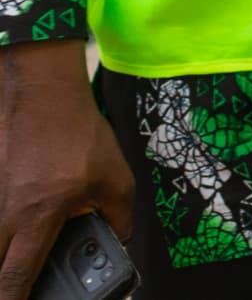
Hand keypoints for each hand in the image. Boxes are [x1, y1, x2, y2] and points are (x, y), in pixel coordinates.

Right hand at [0, 39, 135, 299]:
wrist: (41, 92)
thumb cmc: (78, 133)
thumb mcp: (115, 176)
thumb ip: (120, 216)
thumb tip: (120, 243)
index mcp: (38, 216)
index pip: (16, 276)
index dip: (15, 299)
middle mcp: (3, 214)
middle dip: (4, 283)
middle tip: (19, 286)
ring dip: (1, 254)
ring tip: (15, 257)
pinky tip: (11, 232)